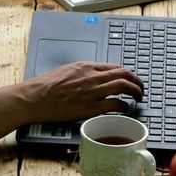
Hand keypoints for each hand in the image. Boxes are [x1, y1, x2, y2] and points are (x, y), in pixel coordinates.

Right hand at [12, 62, 144, 126]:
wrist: (33, 97)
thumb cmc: (45, 87)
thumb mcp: (66, 71)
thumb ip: (82, 73)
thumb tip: (93, 78)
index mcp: (85, 67)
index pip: (114, 67)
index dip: (127, 73)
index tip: (132, 79)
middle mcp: (91, 76)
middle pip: (123, 74)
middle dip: (137, 81)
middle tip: (141, 89)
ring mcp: (92, 91)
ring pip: (123, 86)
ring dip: (135, 91)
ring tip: (138, 98)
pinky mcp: (90, 107)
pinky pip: (114, 104)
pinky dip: (124, 106)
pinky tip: (125, 109)